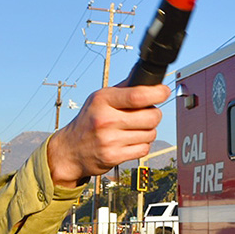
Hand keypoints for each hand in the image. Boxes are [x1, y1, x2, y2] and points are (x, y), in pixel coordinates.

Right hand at [47, 84, 170, 187]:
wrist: (70, 150)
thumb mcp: (99, 99)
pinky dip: (142, 145)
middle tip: (147, 114)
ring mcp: (110, 140)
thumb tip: (146, 77)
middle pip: (150, 117)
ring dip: (148, 131)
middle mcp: (105, 120)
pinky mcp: (114, 157)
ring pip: (150, 133)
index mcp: (103, 100)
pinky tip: (131, 141)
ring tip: (135, 129)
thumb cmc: (89, 121)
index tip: (164, 92)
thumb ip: (123, 89)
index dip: (157, 93)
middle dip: (154, 115)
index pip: (137, 95)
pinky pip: (144, 149)